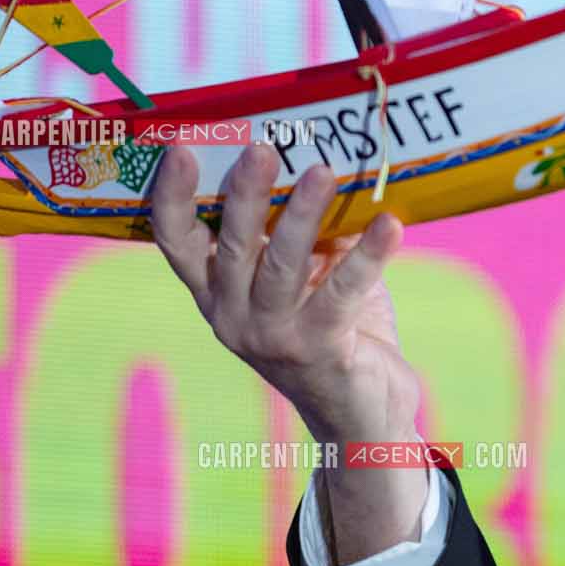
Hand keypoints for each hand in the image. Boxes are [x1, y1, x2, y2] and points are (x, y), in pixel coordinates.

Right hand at [152, 143, 428, 563]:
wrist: (361, 417)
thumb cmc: (334, 330)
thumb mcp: (309, 277)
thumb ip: (307, 232)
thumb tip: (324, 163)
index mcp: (218, 294)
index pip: (179, 243)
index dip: (173, 198)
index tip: (181, 148)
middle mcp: (234, 318)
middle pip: (231, 248)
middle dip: (244, 196)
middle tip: (261, 148)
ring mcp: (273, 338)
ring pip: (282, 267)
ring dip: (302, 215)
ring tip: (323, 170)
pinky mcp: (320, 352)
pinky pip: (344, 294)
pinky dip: (369, 256)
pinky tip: (390, 224)